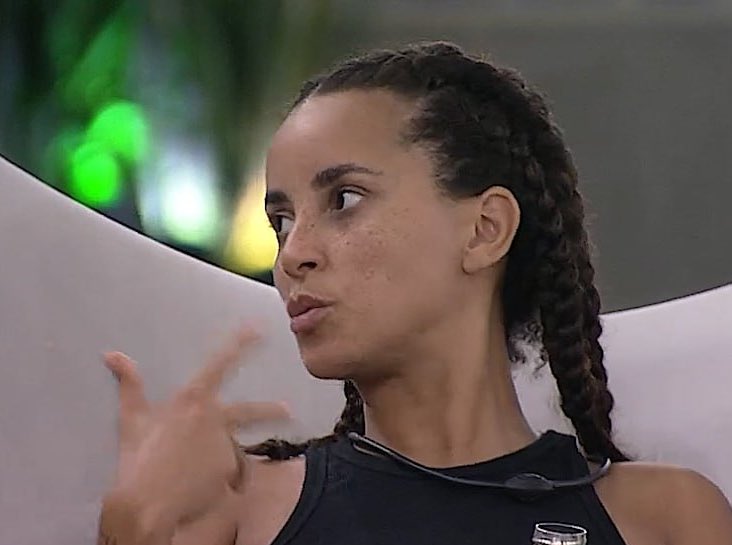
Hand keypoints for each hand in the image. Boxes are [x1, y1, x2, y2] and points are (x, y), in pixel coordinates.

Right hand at [102, 328, 289, 535]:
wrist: (146, 502)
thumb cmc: (137, 457)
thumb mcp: (131, 418)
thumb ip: (129, 384)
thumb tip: (112, 354)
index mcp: (192, 399)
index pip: (219, 364)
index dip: (240, 344)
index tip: (257, 329)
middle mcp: (215, 417)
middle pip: (251, 411)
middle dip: (272, 410)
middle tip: (288, 411)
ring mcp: (226, 444)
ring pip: (231, 450)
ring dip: (223, 461)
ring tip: (207, 474)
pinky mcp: (231, 470)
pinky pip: (228, 475)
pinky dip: (217, 482)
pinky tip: (197, 490)